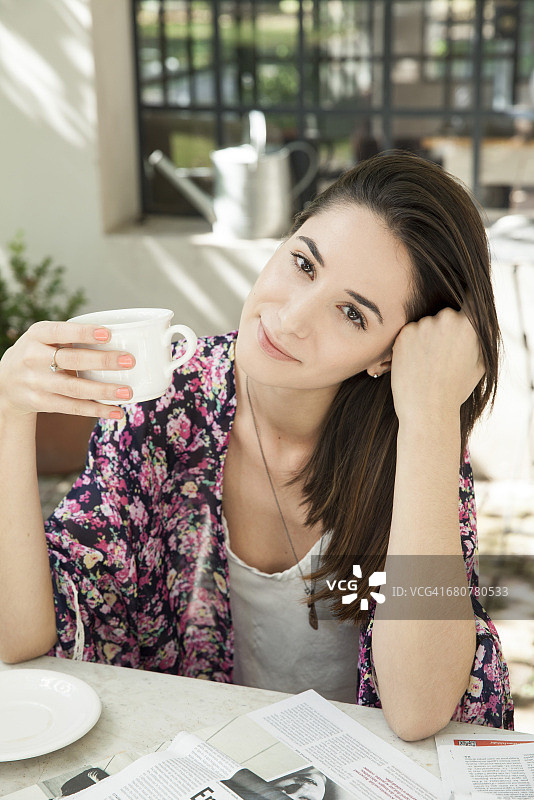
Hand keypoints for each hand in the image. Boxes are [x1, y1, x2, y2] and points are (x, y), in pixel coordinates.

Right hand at [0, 321, 135, 419]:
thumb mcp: (45, 337)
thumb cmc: (39, 353)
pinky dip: (96, 410)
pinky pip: (72, 407)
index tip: (109, 334)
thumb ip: (71, 337)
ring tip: (127, 392)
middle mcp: (33, 357)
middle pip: (72, 361)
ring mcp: (36, 382)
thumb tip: (119, 337)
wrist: (6, 382)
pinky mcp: (41, 402)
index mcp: (37, 334)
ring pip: (74, 388)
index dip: (84, 333)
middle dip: (103, 361)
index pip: (61, 332)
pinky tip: (116, 411)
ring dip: (103, 391)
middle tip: (129, 361)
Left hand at [390, 306, 484, 424]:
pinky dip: (412, 345)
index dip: (468, 303)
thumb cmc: (456, 389)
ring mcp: (423, 324)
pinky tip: (416, 364)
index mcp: (470, 325)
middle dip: (446, 330)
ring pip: (427, 325)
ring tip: (429, 365)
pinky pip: (410, 333)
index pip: (472, 301)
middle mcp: (446, 318)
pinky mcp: (404, 333)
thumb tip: (479, 320)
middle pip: (447, 315)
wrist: (427, 408)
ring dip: (427, 338)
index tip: (464, 307)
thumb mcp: (480, 363)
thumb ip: (480, 338)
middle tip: (443, 356)